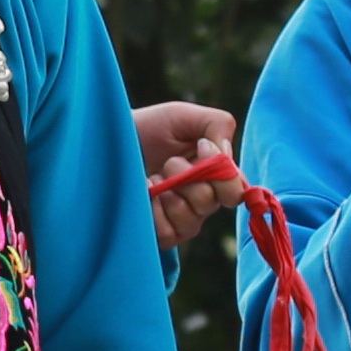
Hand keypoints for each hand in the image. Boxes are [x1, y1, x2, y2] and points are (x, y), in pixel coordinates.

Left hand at [134, 105, 239, 258]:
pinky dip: (154, 212)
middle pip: (209, 202)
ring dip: (168, 192)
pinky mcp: (162, 233)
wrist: (113, 141)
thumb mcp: (184, 116)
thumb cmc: (150, 128)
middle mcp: (205, 202)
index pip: (238, 190)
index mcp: (218, 176)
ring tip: (154, 178)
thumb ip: (217, 125)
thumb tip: (224, 156)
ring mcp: (184, 220)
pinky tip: (145, 195)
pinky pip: (169, 234)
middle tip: (168, 162)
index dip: (224, 174)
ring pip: (190, 220)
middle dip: (185, 176)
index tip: (201, 148)